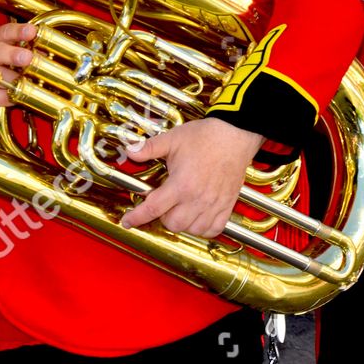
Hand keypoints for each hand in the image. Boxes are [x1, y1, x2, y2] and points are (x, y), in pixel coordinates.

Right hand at [0, 22, 36, 124]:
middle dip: (12, 54)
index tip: (31, 31)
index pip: (4, 32)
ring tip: (24, 82)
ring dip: (12, 80)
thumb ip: (25, 50)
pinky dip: (5, 97)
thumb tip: (46, 52)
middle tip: (27, 58)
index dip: (18, 31)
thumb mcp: (7, 53)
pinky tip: (14, 97)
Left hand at [119, 118, 263, 236]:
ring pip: (192, 229)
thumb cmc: (205, 136)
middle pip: (172, 224)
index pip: (153, 209)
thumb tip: (130, 151)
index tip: (128, 221)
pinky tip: (198, 216)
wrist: (235, 134)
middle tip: (163, 203)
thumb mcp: (173, 138)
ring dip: (183, 223)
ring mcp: (214, 204)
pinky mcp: (227, 204)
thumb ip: (149, 147)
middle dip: (162, 216)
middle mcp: (197, 198)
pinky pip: (213, 229)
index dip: (137, 217)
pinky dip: (203, 228)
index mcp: (181, 184)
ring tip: (181, 209)